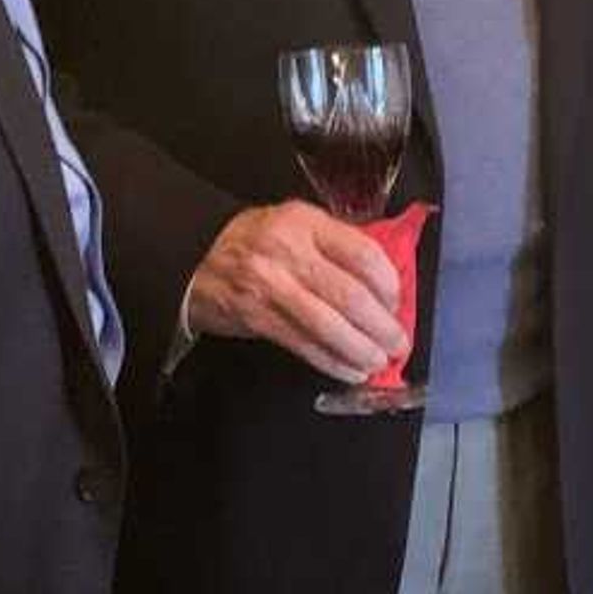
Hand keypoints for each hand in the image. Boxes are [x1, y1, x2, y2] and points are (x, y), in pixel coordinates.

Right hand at [183, 202, 408, 382]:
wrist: (194, 256)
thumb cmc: (255, 241)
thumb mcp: (295, 224)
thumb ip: (334, 245)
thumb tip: (382, 285)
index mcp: (306, 222)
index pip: (363, 253)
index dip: (389, 284)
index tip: (397, 303)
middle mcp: (289, 251)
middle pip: (350, 295)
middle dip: (382, 326)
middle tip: (398, 344)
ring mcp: (271, 286)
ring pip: (329, 325)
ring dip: (361, 350)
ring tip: (379, 362)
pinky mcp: (256, 317)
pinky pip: (304, 345)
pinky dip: (332, 362)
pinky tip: (350, 371)